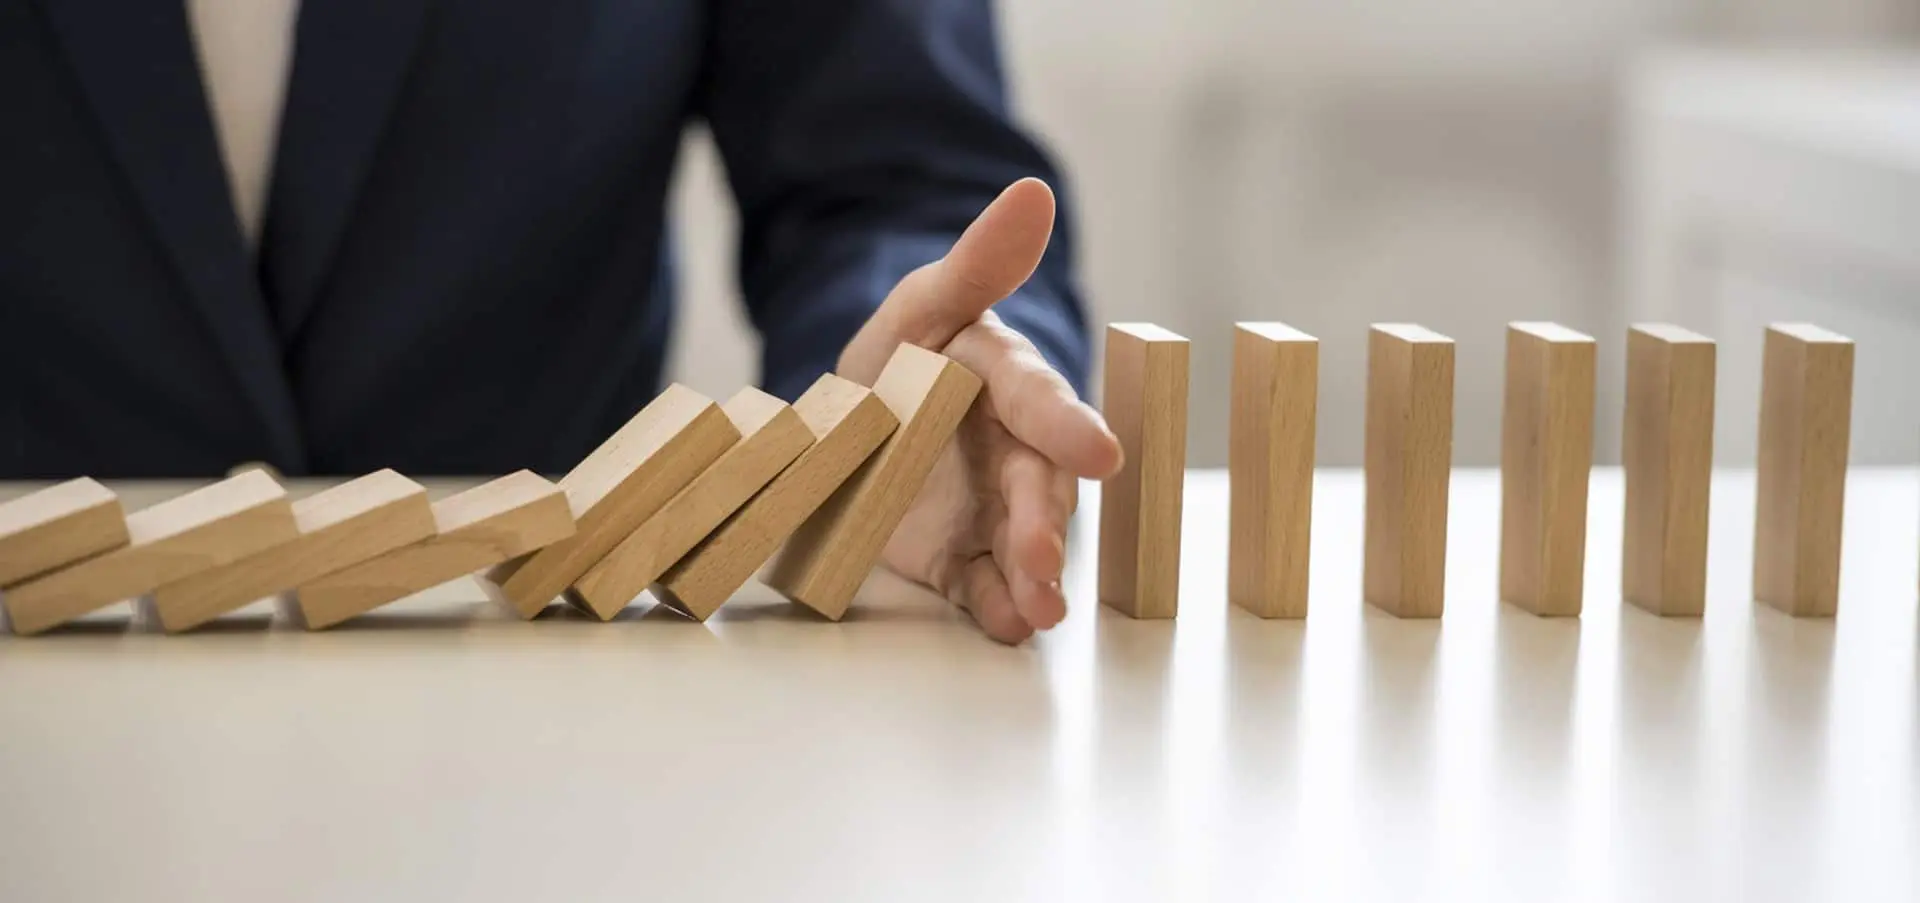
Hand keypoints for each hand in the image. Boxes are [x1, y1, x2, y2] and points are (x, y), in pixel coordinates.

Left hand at [837, 179, 1122, 643]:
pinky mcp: (962, 557)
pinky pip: (984, 586)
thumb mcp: (923, 303)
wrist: (860, 421)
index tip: (1099, 454)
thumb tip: (1034, 192)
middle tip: (1042, 557)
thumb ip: (978, 261)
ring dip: (1035, 577)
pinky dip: (998, 608)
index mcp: (1008, 381)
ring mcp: (991, 509)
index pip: (1039, 399)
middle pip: (1037, 486)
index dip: (1066, 425)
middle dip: (1043, 523)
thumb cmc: (907, 353)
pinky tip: (1010, 626)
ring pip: (1023, 543)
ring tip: (1038, 609)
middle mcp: (1015, 451)